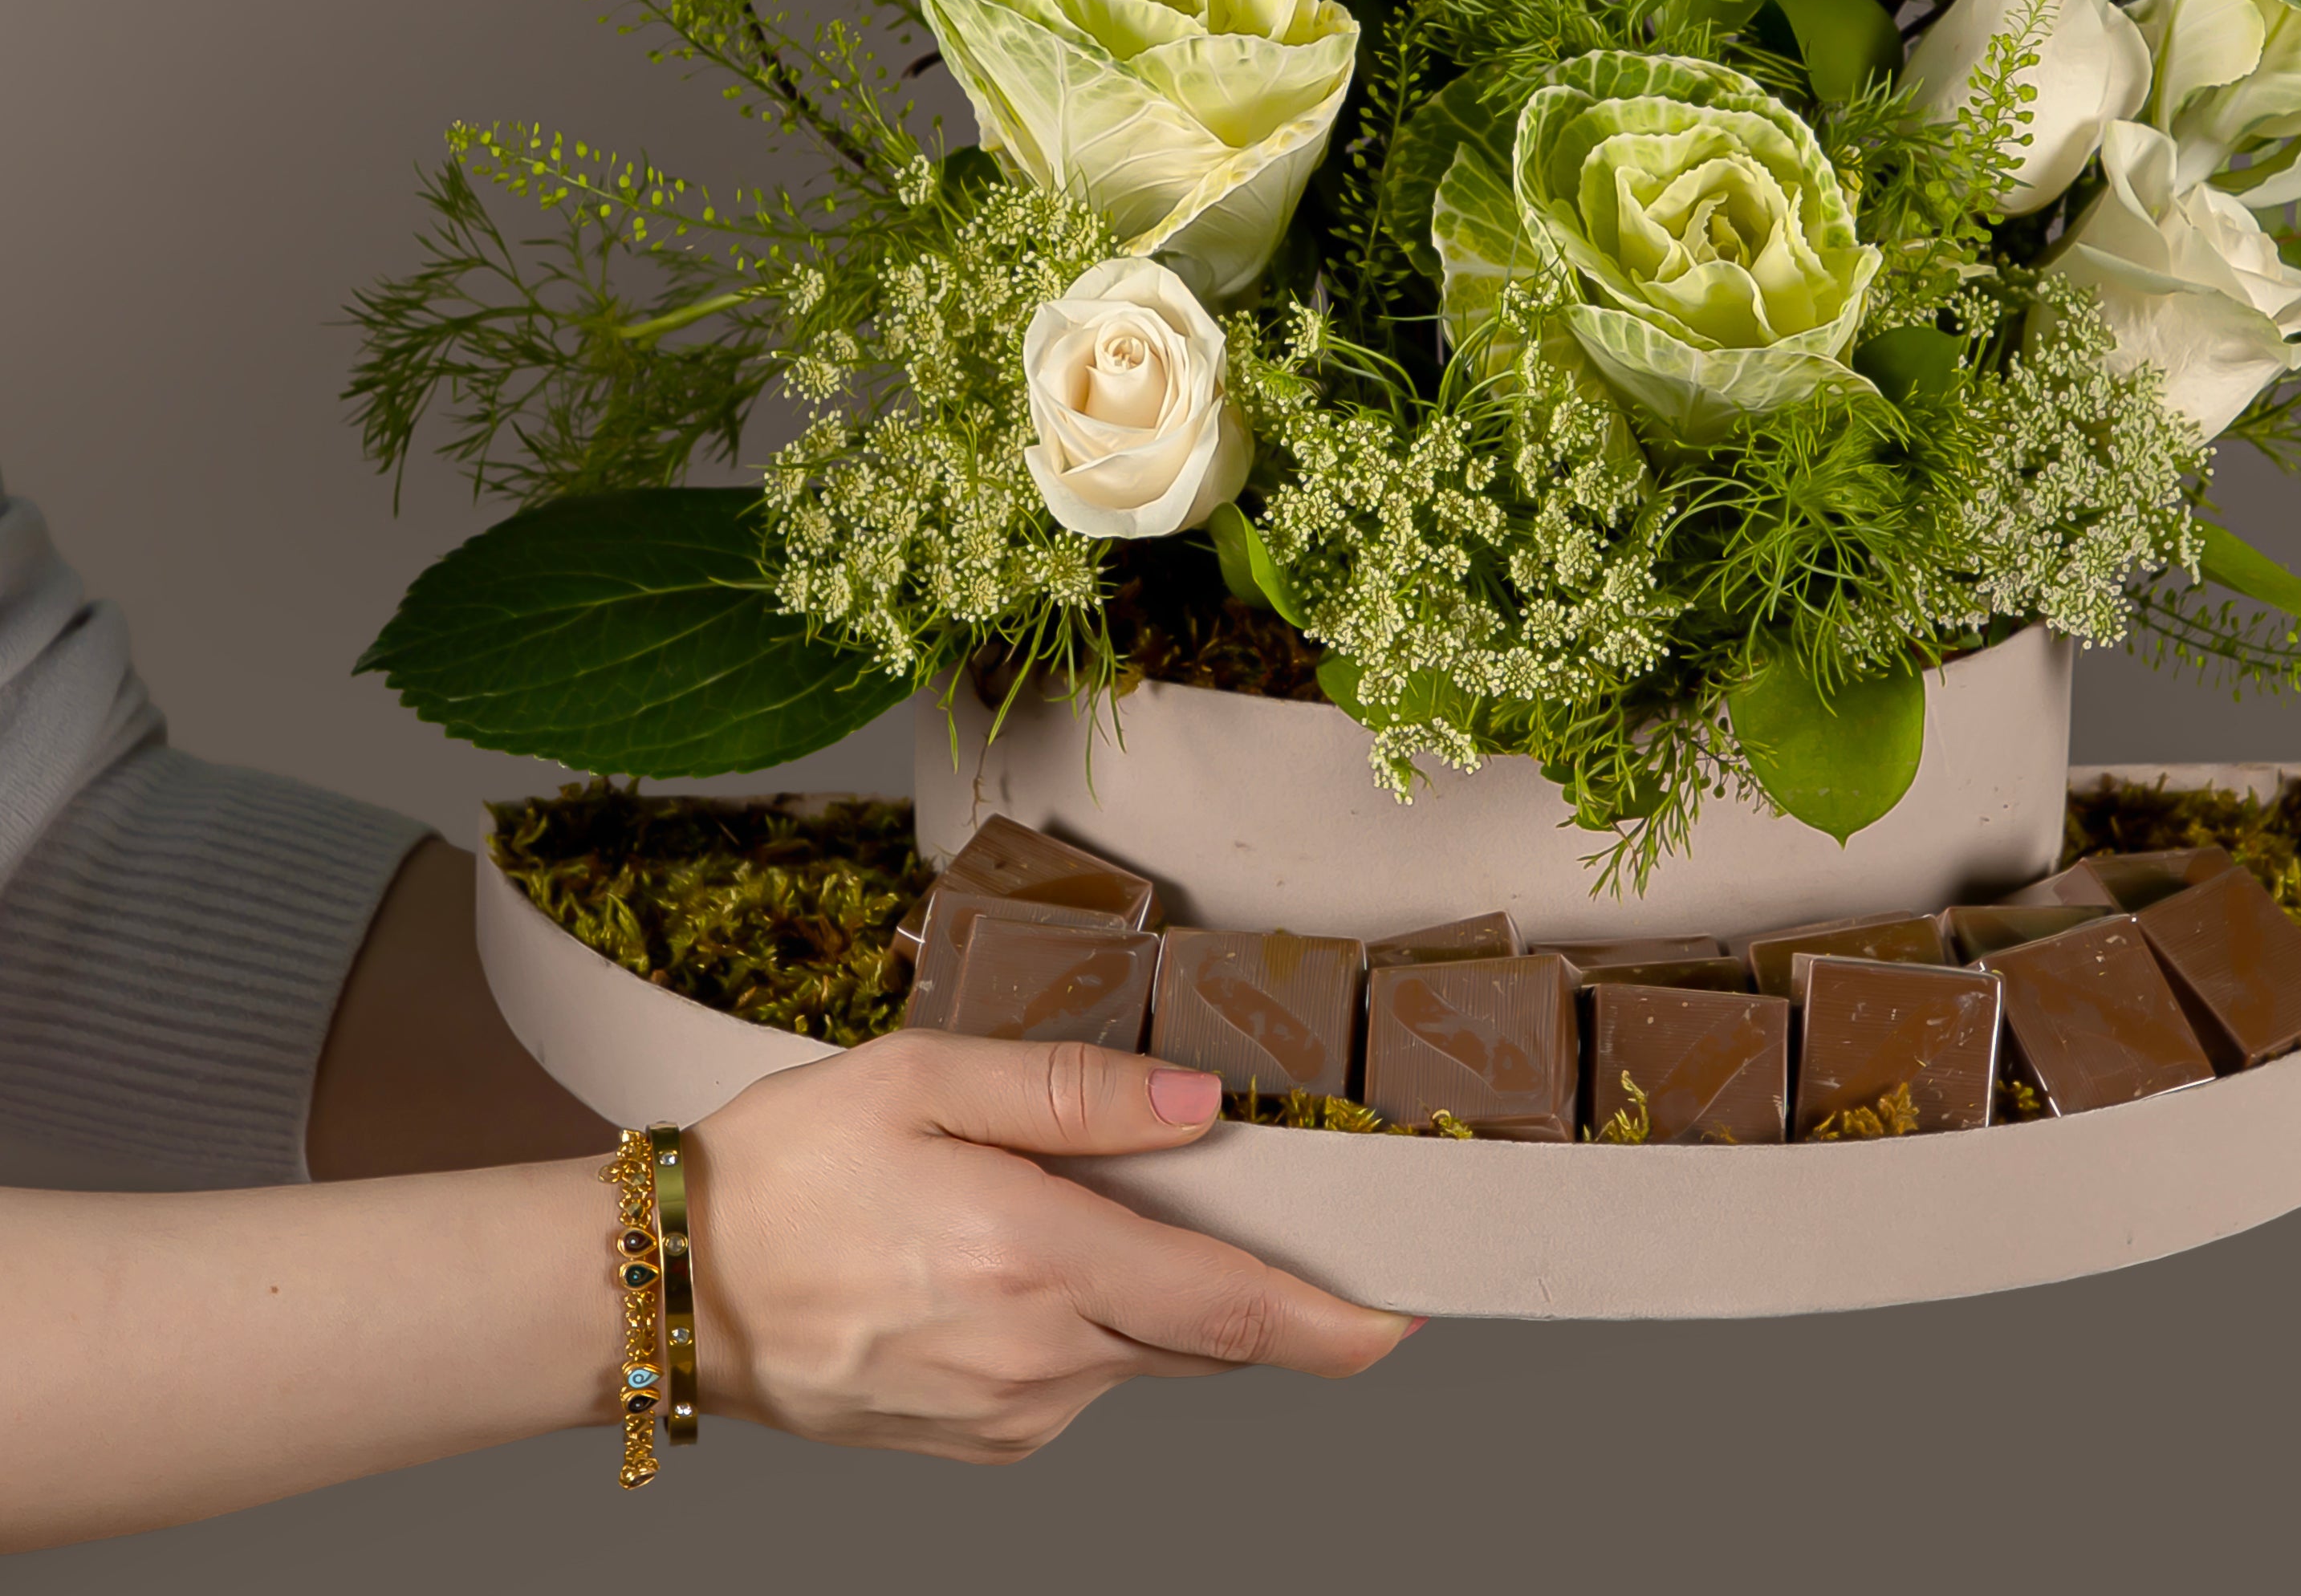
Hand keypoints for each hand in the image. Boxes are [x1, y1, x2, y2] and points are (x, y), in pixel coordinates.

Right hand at [691, 1031, 1413, 1460]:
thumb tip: (1198, 1105)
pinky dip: (1094, 1318)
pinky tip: (1026, 1256)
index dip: (1336, 1321)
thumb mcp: (922, 1080)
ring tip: (1086, 1204)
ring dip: (1160, 1289)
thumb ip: (1073, 1092)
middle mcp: (1036, 1360)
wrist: (669, 1291)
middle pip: (1205, 1334)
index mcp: (1033, 1262)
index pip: (1231, 1310)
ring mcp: (1010, 1414)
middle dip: (1263, 1285)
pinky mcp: (982, 1439)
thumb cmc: (789, 1166)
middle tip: (1279, 1205)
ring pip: (1145, 1353)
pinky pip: (1083, 1376)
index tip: (1411, 1313)